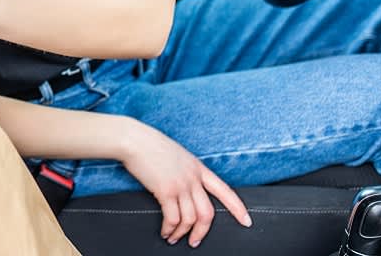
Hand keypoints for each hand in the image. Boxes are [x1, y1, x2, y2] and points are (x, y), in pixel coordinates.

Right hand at [121, 121, 252, 246]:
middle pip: (207, 213)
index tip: (246, 221)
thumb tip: (183, 188)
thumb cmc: (149, 145)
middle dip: (202, 232)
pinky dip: (169, 229)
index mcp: (198, 168)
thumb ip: (185, 171)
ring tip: (172, 238)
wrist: (134, 140)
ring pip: (190, 219)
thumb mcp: (176, 155)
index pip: (225, 191)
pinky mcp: (165, 191)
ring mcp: (180, 185)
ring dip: (181, 233)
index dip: (237, 208)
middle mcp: (193, 178)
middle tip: (194, 241)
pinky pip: (173, 218)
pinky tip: (165, 231)